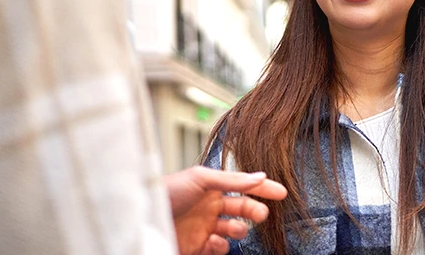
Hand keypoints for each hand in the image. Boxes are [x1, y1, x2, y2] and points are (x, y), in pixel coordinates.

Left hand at [165, 166, 288, 254]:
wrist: (143, 218)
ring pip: (234, 231)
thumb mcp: (199, 178)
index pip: (243, 186)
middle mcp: (209, 206)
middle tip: (261, 214)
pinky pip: (219, 249)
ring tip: (234, 229)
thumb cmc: (166, 191)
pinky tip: (214, 241)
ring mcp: (204, 227)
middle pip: (242, 209)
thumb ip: (231, 179)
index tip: (281, 192)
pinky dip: (221, 246)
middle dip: (254, 211)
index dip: (262, 189)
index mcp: (210, 187)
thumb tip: (259, 176)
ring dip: (239, 230)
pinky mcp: (197, 246)